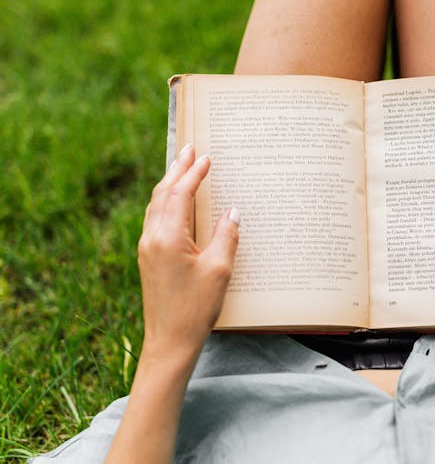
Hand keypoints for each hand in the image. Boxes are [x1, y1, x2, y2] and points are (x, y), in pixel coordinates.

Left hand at [137, 144, 239, 361]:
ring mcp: (147, 248)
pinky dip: (166, 202)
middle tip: (189, 149)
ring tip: (182, 168)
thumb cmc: (196, 309)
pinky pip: (155, 219)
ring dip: (169, 184)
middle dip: (177, 169)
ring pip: (156, 205)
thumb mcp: (219, 270)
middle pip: (162, 193)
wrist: (169, 341)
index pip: (180, 194)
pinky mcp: (149, 259)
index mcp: (168, 237)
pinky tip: (175, 203)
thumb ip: (226, 236)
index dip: (194, 174)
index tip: (206, 157)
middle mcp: (152, 238)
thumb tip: (232, 212)